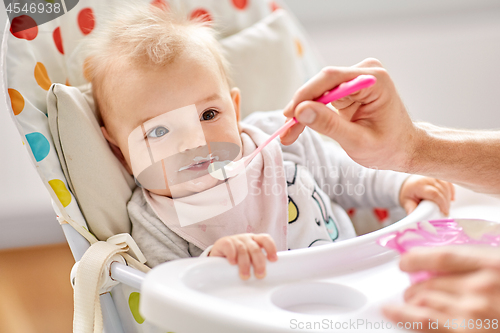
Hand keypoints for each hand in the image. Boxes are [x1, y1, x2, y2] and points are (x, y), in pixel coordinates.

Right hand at [209, 233, 277, 279]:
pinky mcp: (224, 242)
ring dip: (245, 264)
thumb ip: (257, 263)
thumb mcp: (249, 258)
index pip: (265, 239)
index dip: (271, 248)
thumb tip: (268, 280)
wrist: (218, 253)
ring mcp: (235, 240)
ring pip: (243, 250)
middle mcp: (246, 239)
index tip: (273, 260)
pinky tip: (233, 263)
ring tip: (245, 276)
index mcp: (255, 240)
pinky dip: (232, 255)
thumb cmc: (237, 258)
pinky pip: (229, 247)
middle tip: (260, 275)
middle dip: (259, 262)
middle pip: (255, 248)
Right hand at [281, 58, 416, 171]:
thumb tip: (300, 110)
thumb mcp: (357, 141)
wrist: (403, 149)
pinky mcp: (347, 89)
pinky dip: (310, 113)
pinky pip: (321, 98)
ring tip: (289, 134)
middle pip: (321, 84)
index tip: (289, 115)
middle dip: (301, 107)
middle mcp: (364, 73)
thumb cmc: (388, 147)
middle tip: (286, 130)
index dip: (306, 95)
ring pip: (318, 92)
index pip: (331, 79)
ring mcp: (355, 79)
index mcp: (374, 80)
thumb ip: (329, 125)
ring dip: (302, 112)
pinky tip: (298, 127)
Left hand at [383, 246, 499, 331]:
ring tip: (409, 300)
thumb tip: (444, 264)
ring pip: (422, 301)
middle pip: (429, 281)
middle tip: (412, 287)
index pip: (442, 256)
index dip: (416, 258)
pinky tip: (391, 311)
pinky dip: (402, 315)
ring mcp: (471, 313)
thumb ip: (476, 265)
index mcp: (491, 266)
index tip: (406, 261)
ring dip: (411, 300)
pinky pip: (423, 322)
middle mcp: (479, 288)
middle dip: (414, 285)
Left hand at [399, 175, 454, 214]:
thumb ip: (411, 208)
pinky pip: (449, 184)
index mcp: (419, 184)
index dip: (441, 203)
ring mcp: (434, 176)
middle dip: (445, 203)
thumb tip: (414, 217)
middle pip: (442, 190)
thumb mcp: (406, 201)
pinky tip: (451, 199)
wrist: (409, 182)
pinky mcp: (440, 177)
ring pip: (446, 187)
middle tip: (445, 212)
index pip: (434, 193)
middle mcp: (427, 178)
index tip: (444, 212)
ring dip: (448, 198)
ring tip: (445, 207)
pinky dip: (451, 192)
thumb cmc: (408, 192)